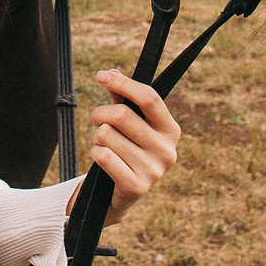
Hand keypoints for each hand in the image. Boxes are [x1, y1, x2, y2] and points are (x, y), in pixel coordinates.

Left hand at [68, 67, 180, 225]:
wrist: (122, 193)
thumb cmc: (127, 148)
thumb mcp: (130, 123)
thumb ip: (122, 98)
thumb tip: (111, 73)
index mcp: (171, 130)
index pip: (149, 97)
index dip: (123, 83)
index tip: (101, 75)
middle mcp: (167, 151)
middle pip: (122, 115)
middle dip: (100, 113)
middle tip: (96, 118)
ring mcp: (154, 171)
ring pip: (107, 135)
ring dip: (98, 137)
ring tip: (105, 145)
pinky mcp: (136, 187)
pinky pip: (102, 155)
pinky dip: (95, 152)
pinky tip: (103, 160)